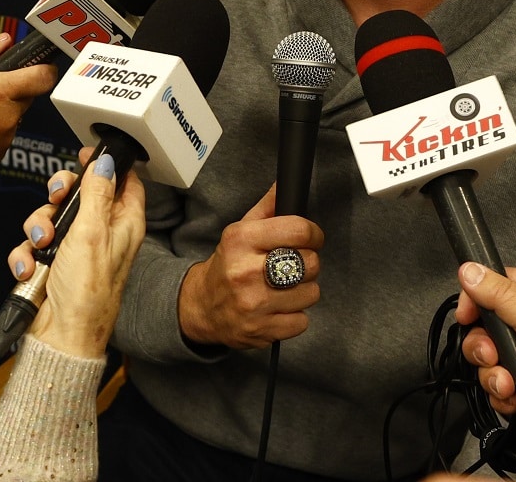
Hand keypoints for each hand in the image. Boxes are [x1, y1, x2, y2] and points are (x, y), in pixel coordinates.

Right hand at [0, 34, 56, 183]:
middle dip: (12, 88)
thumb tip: (5, 41)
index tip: (37, 64)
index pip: (43, 78)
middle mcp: (7, 118)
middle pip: (28, 96)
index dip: (44, 68)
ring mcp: (4, 140)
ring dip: (2, 109)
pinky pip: (4, 134)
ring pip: (15, 116)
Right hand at [11, 148, 145, 357]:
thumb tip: (104, 163)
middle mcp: (101, 234)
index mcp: (123, 224)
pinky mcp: (52, 263)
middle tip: (56, 197)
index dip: (105, 165)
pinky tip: (30, 268)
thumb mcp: (92, 233)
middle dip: (60, 194)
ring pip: (51, 216)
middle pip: (80, 193)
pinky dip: (28, 253)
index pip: (123, 181)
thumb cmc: (87, 294)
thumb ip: (96, 194)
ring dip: (39, 227)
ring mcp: (75, 248)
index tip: (86, 155)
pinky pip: (34, 244)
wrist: (61, 337)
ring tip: (42, 245)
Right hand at [176, 185, 323, 348]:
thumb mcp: (240, 230)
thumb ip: (267, 208)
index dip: (314, 234)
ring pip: (311, 293)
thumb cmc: (227, 265)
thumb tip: (286, 185)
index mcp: (242, 240)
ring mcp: (254, 304)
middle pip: (310, 263)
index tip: (311, 238)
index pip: (299, 231)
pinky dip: (296, 316)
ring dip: (304, 291)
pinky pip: (302, 321)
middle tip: (294, 264)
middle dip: (308, 262)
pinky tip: (280, 308)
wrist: (201, 306)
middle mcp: (246, 271)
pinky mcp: (261, 331)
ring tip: (285, 288)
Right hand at [455, 263, 515, 433]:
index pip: (496, 286)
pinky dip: (504, 394)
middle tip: (494, 354)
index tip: (466, 315)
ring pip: (489, 360)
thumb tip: (470, 270)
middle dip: (483, 346)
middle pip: (486, 327)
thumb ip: (501, 294)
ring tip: (511, 381)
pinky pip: (498, 386)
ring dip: (494, 374)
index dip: (476, 300)